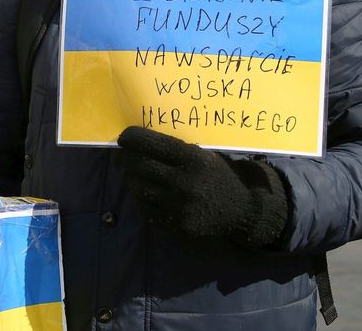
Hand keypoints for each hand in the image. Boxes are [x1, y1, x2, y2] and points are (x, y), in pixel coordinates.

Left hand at [116, 126, 287, 247]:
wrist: (239, 209)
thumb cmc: (218, 176)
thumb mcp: (205, 156)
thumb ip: (179, 150)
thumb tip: (142, 140)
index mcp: (193, 159)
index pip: (153, 144)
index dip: (133, 139)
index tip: (123, 137)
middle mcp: (184, 181)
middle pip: (140, 165)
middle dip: (126, 158)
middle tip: (122, 155)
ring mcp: (178, 205)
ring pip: (139, 188)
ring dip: (131, 178)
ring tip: (131, 173)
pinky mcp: (175, 224)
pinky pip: (144, 209)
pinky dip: (138, 198)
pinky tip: (142, 191)